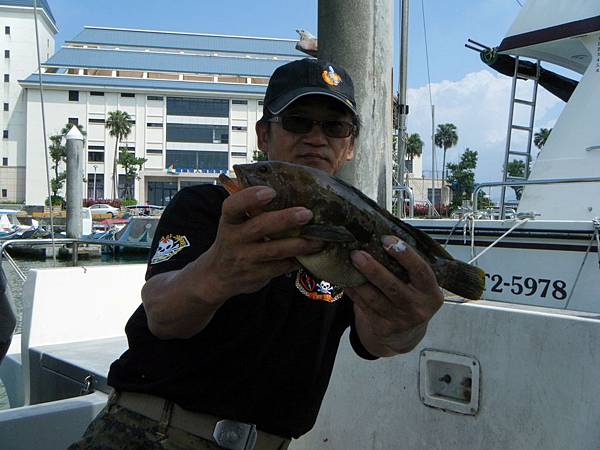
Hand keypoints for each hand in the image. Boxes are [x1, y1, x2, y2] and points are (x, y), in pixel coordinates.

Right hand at [199, 186, 322, 304]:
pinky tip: (311, 253)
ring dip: (299, 244)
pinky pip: (281, 267)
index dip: (250, 197)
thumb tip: (286, 186)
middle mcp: (234, 239)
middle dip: (285, 219)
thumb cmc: (235, 239)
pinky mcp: (257, 275)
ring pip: (275, 250)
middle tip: (306, 213)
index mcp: (229, 220)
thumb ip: (251, 208)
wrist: (219, 274)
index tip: (271, 191)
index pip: (234, 206)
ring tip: (319, 239)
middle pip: (260, 227)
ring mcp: (246, 259)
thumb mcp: (235, 222)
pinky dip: (298, 260)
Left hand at [345, 235, 443, 354]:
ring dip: (359, 279)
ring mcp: (400, 320)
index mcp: (431, 293)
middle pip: (393, 286)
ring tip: (348, 261)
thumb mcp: (419, 285)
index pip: (421, 271)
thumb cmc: (410, 298)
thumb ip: (408, 266)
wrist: (404, 336)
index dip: (405, 255)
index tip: (387, 240)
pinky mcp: (382, 328)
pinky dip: (353, 291)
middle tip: (357, 253)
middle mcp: (418, 308)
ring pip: (374, 298)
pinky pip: (363, 306)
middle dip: (373, 268)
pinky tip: (345, 279)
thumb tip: (384, 234)